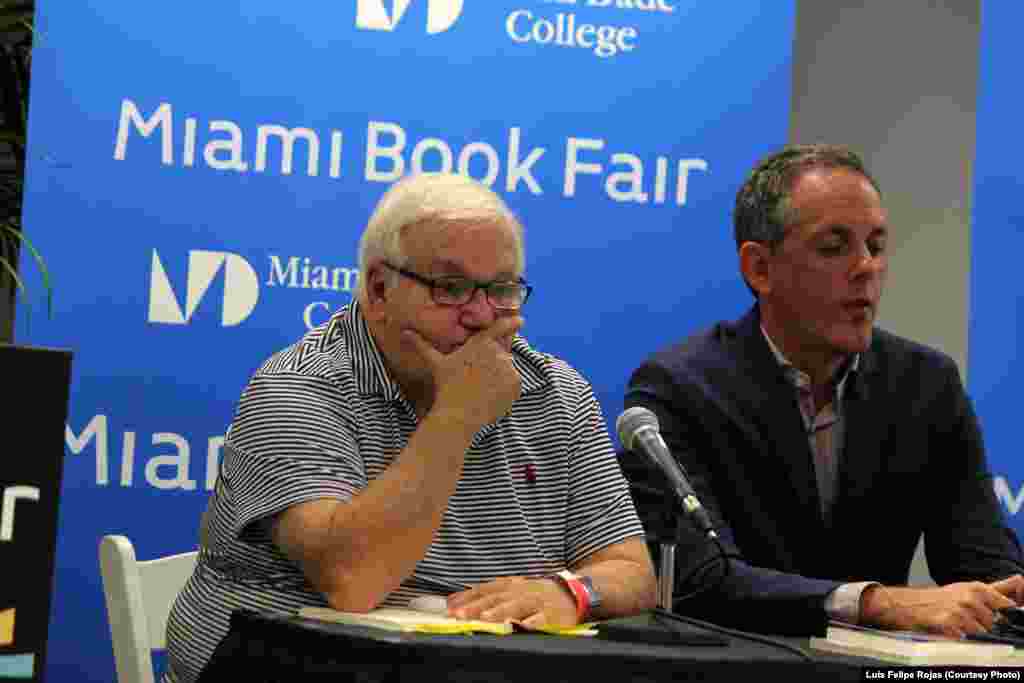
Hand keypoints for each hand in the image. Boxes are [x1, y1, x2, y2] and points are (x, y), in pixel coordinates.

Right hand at [404, 315, 522, 430]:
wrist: (458, 414)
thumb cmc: (445, 387)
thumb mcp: (435, 363)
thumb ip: (422, 345)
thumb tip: (404, 332)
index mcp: (479, 343)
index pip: (498, 328)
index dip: (511, 323)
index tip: (521, 319)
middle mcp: (496, 352)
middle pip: (501, 354)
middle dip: (493, 364)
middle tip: (477, 379)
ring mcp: (507, 367)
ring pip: (507, 370)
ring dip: (498, 378)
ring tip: (482, 390)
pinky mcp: (515, 383)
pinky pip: (514, 385)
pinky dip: (506, 391)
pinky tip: (492, 397)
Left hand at [446, 576, 578, 628]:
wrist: (572, 592)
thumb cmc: (538, 593)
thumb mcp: (514, 589)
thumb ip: (491, 594)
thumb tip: (459, 601)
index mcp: (510, 585)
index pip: (485, 590)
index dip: (467, 597)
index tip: (450, 606)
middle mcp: (521, 591)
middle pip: (496, 598)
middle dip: (477, 606)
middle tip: (460, 614)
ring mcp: (536, 602)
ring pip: (516, 606)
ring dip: (500, 612)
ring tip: (485, 618)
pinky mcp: (552, 613)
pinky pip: (541, 617)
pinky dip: (532, 621)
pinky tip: (523, 626)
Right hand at [861, 578, 1020, 637]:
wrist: (908, 604)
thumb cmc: (940, 598)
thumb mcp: (968, 589)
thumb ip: (997, 590)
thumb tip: (1021, 581)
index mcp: (978, 588)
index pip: (1006, 605)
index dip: (1003, 614)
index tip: (994, 616)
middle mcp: (970, 598)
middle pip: (994, 623)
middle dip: (983, 625)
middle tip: (964, 619)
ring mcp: (960, 611)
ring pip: (981, 632)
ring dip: (970, 633)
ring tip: (955, 624)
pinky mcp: (949, 624)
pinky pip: (965, 638)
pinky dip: (958, 637)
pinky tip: (948, 629)